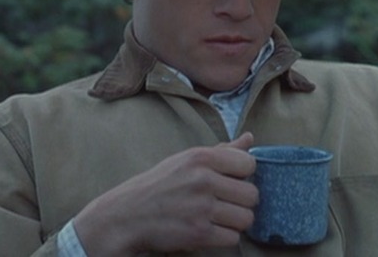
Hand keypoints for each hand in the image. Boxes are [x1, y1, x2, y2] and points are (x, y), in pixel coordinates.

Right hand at [73, 132, 257, 255]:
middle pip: (252, 194)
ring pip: (246, 218)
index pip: (249, 163)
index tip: (230, 181)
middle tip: (224, 203)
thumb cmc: (159, 185)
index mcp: (201, 157)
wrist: (125, 216)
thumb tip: (250, 138)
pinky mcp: (198, 233)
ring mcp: (201, 208)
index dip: (243, 175)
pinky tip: (208, 230)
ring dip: (235, 222)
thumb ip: (222, 151)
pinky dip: (224, 238)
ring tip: (217, 218)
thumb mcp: (186, 160)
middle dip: (241, 202)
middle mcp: (203, 180)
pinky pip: (233, 238)